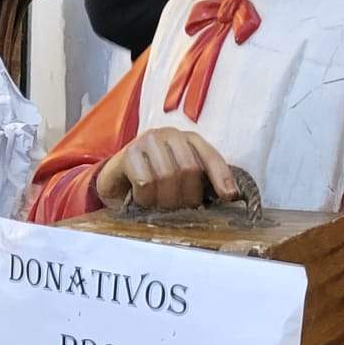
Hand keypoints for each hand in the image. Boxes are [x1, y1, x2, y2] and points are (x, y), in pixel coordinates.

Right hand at [95, 127, 238, 210]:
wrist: (115, 181)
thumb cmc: (152, 181)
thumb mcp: (180, 180)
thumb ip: (199, 183)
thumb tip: (226, 198)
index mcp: (188, 140)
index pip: (210, 156)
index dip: (221, 177)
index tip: (228, 196)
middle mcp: (170, 135)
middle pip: (189, 169)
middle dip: (186, 196)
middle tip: (178, 209)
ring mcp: (147, 141)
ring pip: (167, 175)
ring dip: (164, 200)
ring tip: (159, 205)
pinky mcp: (128, 152)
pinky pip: (145, 181)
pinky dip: (146, 197)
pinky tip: (142, 198)